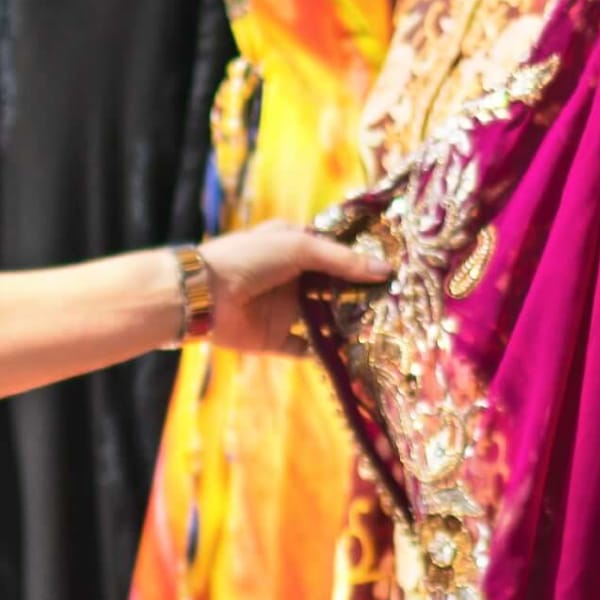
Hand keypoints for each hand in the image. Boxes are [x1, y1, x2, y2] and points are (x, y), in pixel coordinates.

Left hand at [191, 221, 388, 354]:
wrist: (203, 295)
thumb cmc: (250, 258)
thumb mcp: (300, 248)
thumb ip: (342, 260)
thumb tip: (385, 270)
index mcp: (295, 247)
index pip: (335, 253)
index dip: (362, 260)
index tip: (395, 270)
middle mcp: (292, 278)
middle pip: (333, 288)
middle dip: (360, 295)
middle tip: (396, 303)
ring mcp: (284, 309)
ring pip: (324, 318)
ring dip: (347, 323)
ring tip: (382, 329)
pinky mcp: (275, 339)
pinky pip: (305, 347)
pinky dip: (324, 350)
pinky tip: (351, 352)